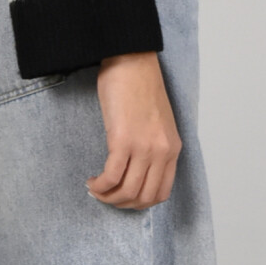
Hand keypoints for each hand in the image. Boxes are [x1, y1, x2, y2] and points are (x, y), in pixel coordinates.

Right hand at [86, 51, 181, 209]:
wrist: (131, 60)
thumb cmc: (141, 85)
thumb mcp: (158, 121)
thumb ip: (154, 145)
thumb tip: (137, 169)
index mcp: (172, 148)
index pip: (161, 192)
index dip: (140, 202)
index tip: (123, 196)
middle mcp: (162, 151)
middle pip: (143, 197)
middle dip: (122, 203)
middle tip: (106, 196)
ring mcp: (143, 147)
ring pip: (127, 191)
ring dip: (108, 197)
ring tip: (96, 189)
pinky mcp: (123, 140)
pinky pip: (111, 176)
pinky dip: (100, 186)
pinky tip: (92, 181)